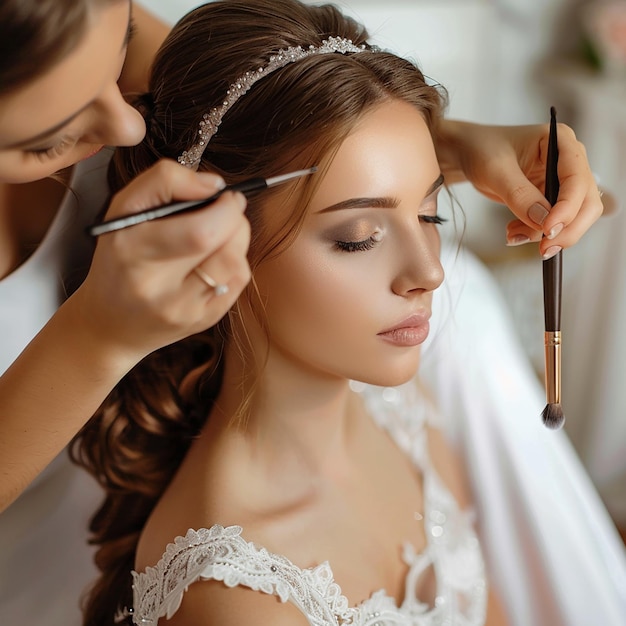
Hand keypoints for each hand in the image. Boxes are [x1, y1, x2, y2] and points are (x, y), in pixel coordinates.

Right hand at [71, 159, 250, 361]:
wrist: (111, 324)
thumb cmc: (121, 258)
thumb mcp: (124, 210)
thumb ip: (165, 181)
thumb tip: (216, 184)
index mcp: (131, 251)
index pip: (199, 230)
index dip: (223, 207)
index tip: (222, 195)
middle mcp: (155, 286)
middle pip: (221, 246)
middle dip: (234, 218)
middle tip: (228, 209)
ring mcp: (182, 309)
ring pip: (235, 263)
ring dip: (237, 238)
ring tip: (220, 233)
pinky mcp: (203, 321)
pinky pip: (238, 281)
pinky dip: (234, 261)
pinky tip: (215, 259)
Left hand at [437, 120, 603, 258]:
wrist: (471, 154)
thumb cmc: (482, 150)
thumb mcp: (496, 170)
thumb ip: (519, 194)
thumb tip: (543, 220)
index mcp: (562, 141)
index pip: (578, 179)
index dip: (568, 207)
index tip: (548, 229)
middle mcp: (570, 160)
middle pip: (587, 202)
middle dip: (567, 229)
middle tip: (543, 248)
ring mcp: (563, 181)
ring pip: (575, 218)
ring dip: (547, 235)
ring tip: (513, 235)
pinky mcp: (552, 198)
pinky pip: (555, 223)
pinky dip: (536, 233)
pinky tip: (514, 233)